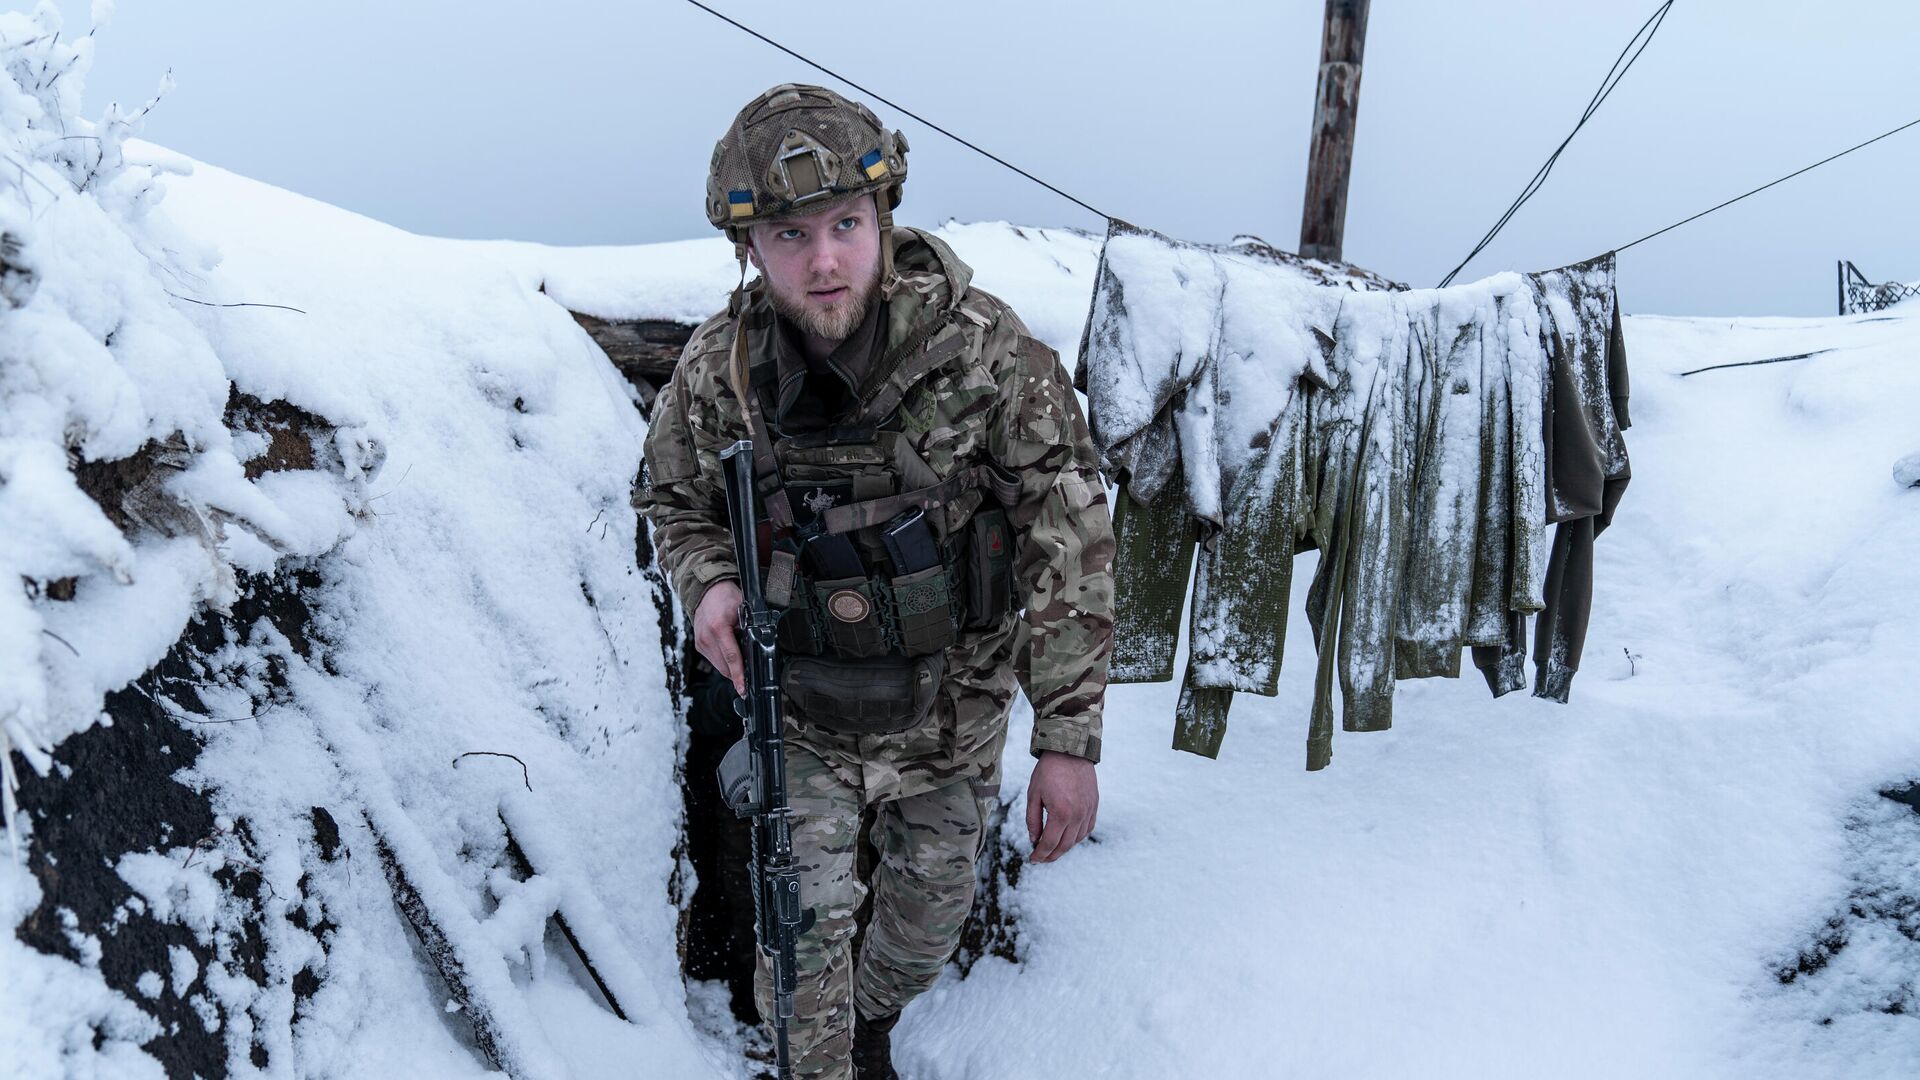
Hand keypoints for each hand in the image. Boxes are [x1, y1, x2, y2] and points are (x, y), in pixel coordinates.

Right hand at [693, 580, 745, 695]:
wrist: (708, 591)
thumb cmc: (726, 597)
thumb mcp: (744, 610)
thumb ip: (749, 629)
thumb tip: (757, 648)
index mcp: (718, 628)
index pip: (731, 657)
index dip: (739, 675)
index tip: (743, 688)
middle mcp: (706, 637)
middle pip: (724, 666)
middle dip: (737, 673)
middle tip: (749, 675)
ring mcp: (700, 642)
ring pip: (719, 666)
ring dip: (730, 667)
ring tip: (741, 658)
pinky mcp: (699, 645)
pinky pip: (713, 660)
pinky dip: (723, 660)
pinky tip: (730, 653)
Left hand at [1025, 750, 1097, 863]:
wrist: (1070, 751)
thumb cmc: (1048, 771)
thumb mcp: (1033, 794)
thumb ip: (1033, 820)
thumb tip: (1034, 840)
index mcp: (1061, 813)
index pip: (1050, 843)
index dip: (1040, 855)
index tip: (1033, 860)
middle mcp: (1078, 815)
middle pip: (1065, 845)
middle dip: (1051, 855)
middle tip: (1041, 858)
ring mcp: (1088, 811)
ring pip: (1077, 839)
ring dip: (1064, 847)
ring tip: (1052, 848)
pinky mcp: (1094, 806)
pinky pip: (1087, 828)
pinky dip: (1077, 837)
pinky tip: (1067, 836)